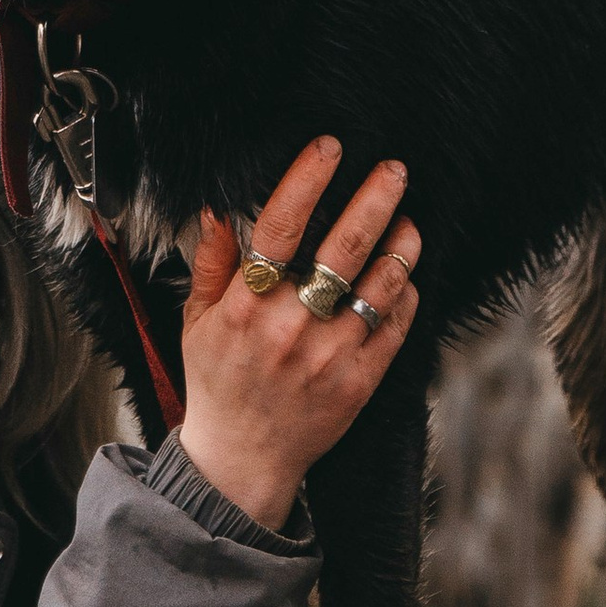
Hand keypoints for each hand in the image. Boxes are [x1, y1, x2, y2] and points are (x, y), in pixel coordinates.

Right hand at [178, 138, 420, 525]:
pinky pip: (396, 324)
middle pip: (343, 247)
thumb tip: (216, 209)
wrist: (244, 459)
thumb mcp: (197, 322)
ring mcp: (331, 355)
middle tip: (395, 170)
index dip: (307, 181)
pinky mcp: (361, 380)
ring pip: (381, 283)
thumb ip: (211, 265)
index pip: (279, 228)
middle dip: (374, 199)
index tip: (330, 147)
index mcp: (246, 307)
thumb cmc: (218, 383)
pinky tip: (403, 273)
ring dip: (401, 243)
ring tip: (408, 220)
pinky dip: (405, 292)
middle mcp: (291, 326)